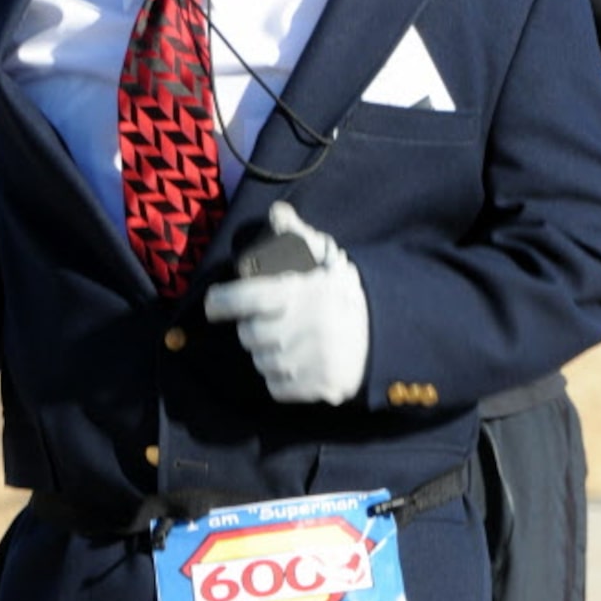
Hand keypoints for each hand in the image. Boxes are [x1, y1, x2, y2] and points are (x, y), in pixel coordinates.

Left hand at [205, 203, 368, 405]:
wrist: (387, 334)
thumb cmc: (343, 295)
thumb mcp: (325, 259)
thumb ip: (297, 236)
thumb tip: (277, 213)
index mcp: (300, 293)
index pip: (245, 298)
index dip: (222, 302)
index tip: (213, 304)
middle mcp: (302, 328)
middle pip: (248, 335)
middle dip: (254, 328)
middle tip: (273, 321)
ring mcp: (310, 362)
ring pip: (261, 363)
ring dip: (268, 354)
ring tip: (292, 342)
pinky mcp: (319, 388)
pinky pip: (277, 388)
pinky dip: (282, 380)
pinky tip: (300, 365)